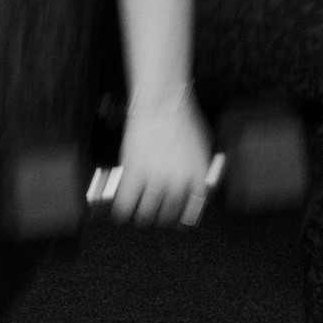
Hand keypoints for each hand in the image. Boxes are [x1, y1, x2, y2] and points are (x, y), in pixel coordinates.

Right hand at [113, 91, 215, 226]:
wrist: (163, 100)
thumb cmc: (182, 116)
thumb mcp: (201, 144)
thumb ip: (199, 165)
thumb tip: (196, 180)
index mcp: (198, 176)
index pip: (194, 207)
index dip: (185, 217)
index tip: (180, 222)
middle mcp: (179, 181)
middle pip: (170, 212)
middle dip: (163, 217)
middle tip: (156, 216)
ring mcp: (156, 178)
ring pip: (148, 212)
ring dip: (144, 217)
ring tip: (140, 216)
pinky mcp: (134, 172)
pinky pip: (126, 201)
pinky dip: (123, 210)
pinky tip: (122, 213)